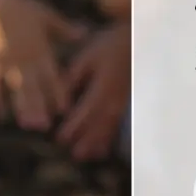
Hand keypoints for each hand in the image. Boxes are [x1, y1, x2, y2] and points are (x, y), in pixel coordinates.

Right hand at [0, 0, 84, 131]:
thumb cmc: (23, 8)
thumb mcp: (49, 16)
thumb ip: (65, 29)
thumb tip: (85, 34)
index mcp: (41, 49)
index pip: (52, 75)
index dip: (58, 92)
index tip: (65, 109)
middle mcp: (25, 58)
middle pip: (35, 87)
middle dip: (40, 107)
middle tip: (45, 127)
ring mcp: (7, 62)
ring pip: (16, 89)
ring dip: (21, 107)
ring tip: (26, 125)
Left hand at [57, 21, 130, 159]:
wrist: (138, 39)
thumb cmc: (109, 46)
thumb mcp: (88, 56)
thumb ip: (72, 78)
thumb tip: (57, 97)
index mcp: (104, 84)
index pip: (88, 109)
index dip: (74, 125)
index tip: (60, 138)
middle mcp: (116, 95)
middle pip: (101, 121)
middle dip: (88, 138)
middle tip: (75, 155)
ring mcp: (124, 99)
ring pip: (111, 124)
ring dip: (99, 141)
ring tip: (86, 156)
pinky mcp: (128, 101)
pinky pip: (119, 122)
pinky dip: (110, 136)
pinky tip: (102, 148)